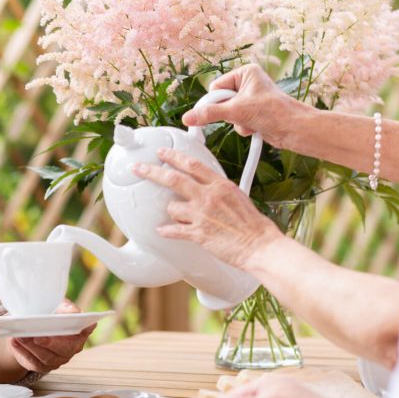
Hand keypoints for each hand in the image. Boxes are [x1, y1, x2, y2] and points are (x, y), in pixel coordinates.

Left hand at [6, 300, 92, 372]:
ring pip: (46, 357)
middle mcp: (72, 348)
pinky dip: (22, 352)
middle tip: (36, 335)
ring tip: (20, 336)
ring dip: (31, 346)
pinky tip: (14, 342)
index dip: (85, 329)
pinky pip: (32, 362)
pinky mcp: (42, 366)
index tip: (84, 324)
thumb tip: (72, 311)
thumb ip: (64, 307)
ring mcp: (58, 360)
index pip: (85, 330)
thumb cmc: (47, 313)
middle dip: (50, 342)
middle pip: (64, 348)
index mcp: (79, 330)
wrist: (30, 326)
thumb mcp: (56, 305)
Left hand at [132, 147, 280, 269]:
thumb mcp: (237, 196)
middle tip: (139, 169)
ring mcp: (202, 215)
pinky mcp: (199, 233)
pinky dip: (166, 230)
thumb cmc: (252, 224)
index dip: (174, 156)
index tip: (162, 153)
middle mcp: (208, 196)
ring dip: (171, 211)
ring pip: (172, 206)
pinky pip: (174, 230)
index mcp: (220, 185)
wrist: (260, 244)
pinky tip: (162, 230)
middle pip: (174, 179)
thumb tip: (206, 186)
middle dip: (152, 172)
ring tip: (178, 216)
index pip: (192, 164)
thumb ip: (218, 189)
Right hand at [181, 64, 307, 147]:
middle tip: (240, 116)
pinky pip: (237, 121)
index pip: (216, 87)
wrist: (294, 129)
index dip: (216, 101)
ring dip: (237, 122)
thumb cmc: (274, 112)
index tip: (217, 111)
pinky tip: (256, 127)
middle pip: (221, 101)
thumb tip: (188, 117)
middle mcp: (248, 83)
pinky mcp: (254, 113)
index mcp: (245, 72)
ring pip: (228, 113)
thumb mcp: (237, 111)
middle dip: (229, 114)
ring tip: (253, 121)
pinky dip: (244, 127)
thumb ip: (210, 113)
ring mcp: (250, 99)